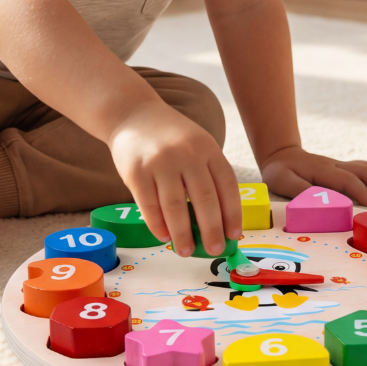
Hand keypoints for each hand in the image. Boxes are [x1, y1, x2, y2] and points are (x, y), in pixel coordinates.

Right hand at [107, 99, 241, 257]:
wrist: (132, 114)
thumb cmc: (170, 137)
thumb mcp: (196, 145)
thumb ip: (207, 175)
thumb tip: (219, 222)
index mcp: (207, 147)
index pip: (227, 184)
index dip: (233, 213)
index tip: (234, 235)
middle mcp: (186, 153)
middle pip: (204, 198)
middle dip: (211, 229)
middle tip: (215, 250)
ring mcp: (160, 161)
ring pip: (175, 205)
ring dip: (182, 234)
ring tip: (186, 251)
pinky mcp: (136, 171)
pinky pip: (149, 205)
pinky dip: (158, 225)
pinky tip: (164, 236)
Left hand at [261, 145, 366, 207]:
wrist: (280, 154)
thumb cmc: (280, 172)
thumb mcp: (281, 181)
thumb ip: (300, 191)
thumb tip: (322, 202)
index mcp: (320, 170)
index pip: (345, 179)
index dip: (360, 191)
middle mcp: (333, 165)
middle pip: (361, 170)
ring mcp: (339, 165)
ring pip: (365, 168)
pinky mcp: (341, 168)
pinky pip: (364, 169)